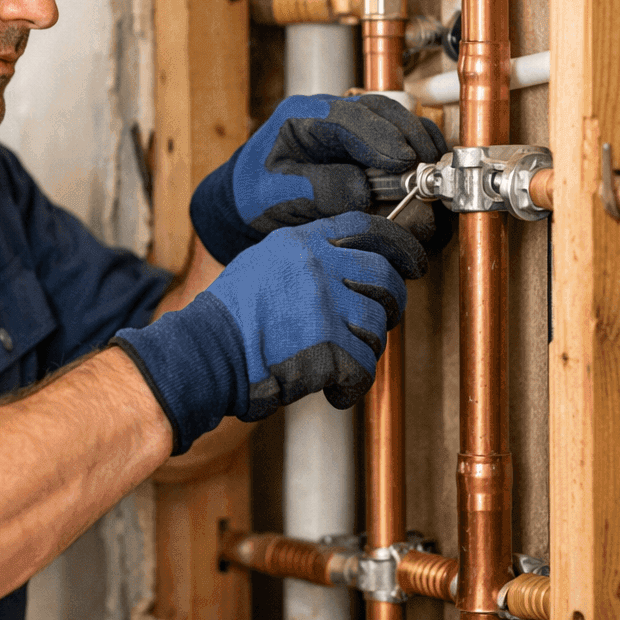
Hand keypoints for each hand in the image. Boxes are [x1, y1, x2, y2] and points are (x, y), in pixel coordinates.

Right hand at [110, 212, 425, 452]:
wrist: (205, 355)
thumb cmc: (229, 320)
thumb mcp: (263, 264)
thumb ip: (305, 257)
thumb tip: (349, 266)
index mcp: (301, 242)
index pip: (366, 227)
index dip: (400, 245)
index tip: (414, 262)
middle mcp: (316, 265)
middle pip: (384, 278)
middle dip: (391, 306)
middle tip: (380, 324)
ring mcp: (324, 304)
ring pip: (377, 326)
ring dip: (366, 351)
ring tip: (340, 363)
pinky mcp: (327, 345)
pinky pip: (363, 367)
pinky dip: (352, 387)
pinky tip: (335, 392)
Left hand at [190, 93, 448, 263]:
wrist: (250, 197)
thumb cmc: (257, 195)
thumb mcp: (275, 196)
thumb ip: (318, 190)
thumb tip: (363, 189)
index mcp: (300, 117)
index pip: (346, 117)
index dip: (379, 137)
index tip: (404, 160)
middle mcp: (331, 113)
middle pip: (381, 110)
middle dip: (409, 137)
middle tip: (428, 167)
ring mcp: (351, 124)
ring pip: (397, 119)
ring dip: (419, 143)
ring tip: (434, 169)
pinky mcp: (366, 141)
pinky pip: (400, 137)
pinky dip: (419, 150)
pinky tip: (430, 169)